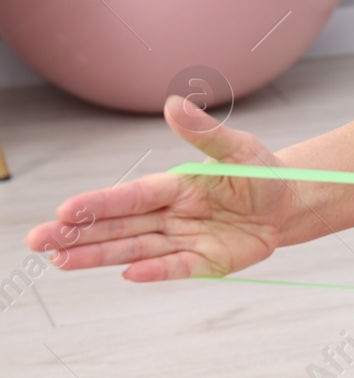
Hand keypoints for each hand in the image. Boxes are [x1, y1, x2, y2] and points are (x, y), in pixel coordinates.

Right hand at [24, 95, 296, 281]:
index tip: (65, 209)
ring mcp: (184, 240)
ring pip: (135, 249)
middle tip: (38, 240)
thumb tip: (173, 102)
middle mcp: (171, 214)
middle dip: (79, 233)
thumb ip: (204, 133)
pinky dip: (154, 271)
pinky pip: (176, 267)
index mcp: (175, 185)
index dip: (99, 203)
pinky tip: (127, 274)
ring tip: (60, 262)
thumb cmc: (259, 172)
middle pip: (119, 225)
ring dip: (99, 256)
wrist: (290, 203)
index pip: (131, 196)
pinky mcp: (205, 262)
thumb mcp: (238, 148)